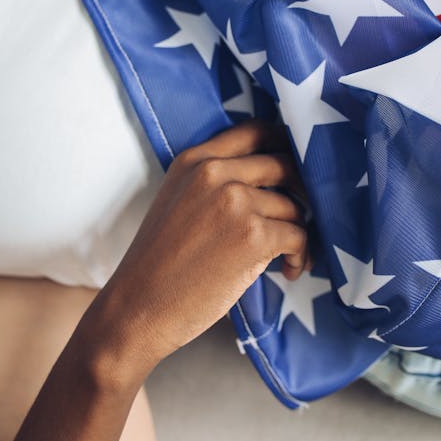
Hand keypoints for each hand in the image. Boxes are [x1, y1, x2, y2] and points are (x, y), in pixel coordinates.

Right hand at [87, 121, 308, 386]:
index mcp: (194, 159)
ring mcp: (235, 201)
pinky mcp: (252, 235)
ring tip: (289, 256)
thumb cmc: (158, 263)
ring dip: (299, 232)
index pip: (255, 131)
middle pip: (283, 163)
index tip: (296, 168)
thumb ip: (215, 181)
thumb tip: (272, 180)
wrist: (136, 309)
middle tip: (304, 214)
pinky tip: (289, 270)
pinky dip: (300, 255)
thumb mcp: (178, 200)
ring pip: (293, 205)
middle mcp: (215, 172)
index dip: (284, 145)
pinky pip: (298, 236)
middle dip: (302, 190)